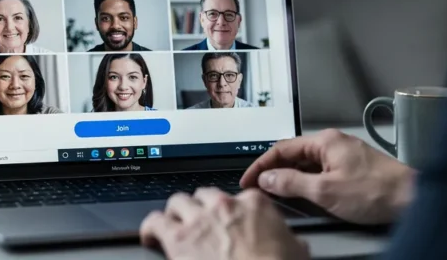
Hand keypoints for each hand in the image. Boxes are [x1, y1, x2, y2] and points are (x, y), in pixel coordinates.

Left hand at [140, 187, 309, 259]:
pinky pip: (155, 222)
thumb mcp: (296, 250)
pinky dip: (150, 228)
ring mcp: (200, 220)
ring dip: (176, 214)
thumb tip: (293, 244)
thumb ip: (288, 239)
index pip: (238, 197)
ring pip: (178, 202)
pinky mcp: (179, 238)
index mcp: (254, 204)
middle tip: (200, 222)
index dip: (232, 210)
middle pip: (204, 195)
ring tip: (175, 225)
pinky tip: (150, 235)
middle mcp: (224, 206)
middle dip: (201, 207)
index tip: (230, 219)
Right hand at [240, 129, 415, 224]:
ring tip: (277, 194)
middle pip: (293, 154)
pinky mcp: (353, 168)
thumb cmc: (376, 191)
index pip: (281, 149)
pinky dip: (307, 181)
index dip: (260, 165)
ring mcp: (344, 155)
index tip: (248, 180)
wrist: (413, 198)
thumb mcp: (325, 190)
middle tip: (259, 189)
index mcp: (324, 141)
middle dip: (273, 171)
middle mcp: (333, 143)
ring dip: (290, 177)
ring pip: (307, 163)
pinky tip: (303, 194)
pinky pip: (320, 170)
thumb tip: (268, 178)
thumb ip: (292, 183)